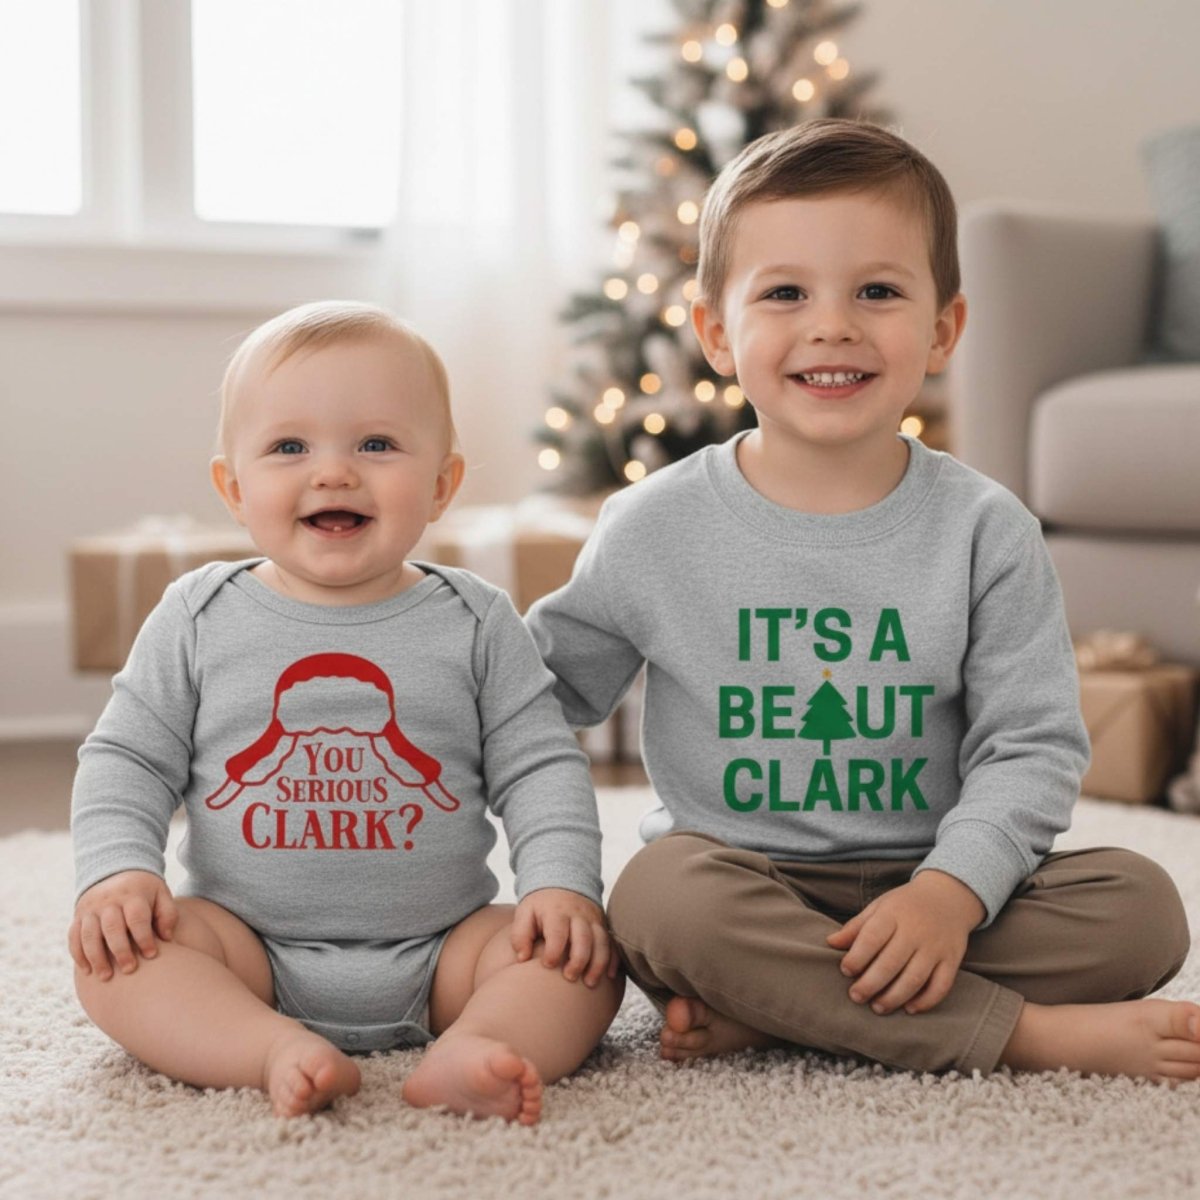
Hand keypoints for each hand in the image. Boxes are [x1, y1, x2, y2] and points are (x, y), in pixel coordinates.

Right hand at [69, 870, 177, 980]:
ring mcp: (91, 908)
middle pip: (112, 928)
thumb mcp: (161, 894)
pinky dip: (78, 954)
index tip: (151, 955)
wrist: (117, 871)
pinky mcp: (78, 916)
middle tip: (129, 970)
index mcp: (132, 895)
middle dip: (120, 951)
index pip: (137, 918)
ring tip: (106, 977)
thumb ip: (167, 914)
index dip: (144, 938)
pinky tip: (87, 971)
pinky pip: (74, 936)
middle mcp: (109, 901)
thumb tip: (167, 938)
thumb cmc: (145, 891)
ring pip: (89, 935)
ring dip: (96, 958)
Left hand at [510, 887, 617, 987]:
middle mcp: (578, 915)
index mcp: (556, 912)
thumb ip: (520, 934)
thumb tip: (522, 958)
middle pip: (584, 938)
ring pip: (601, 942)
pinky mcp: (603, 925)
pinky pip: (612, 942)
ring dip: (598, 964)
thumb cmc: (540, 906)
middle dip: (578, 961)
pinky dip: (614, 959)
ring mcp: (593, 919)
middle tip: (570, 978)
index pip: (558, 933)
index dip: (553, 952)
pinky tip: (609, 976)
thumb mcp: (525, 912)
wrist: (562, 883)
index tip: (547, 965)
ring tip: (590, 983)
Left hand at [824, 871, 984, 1015]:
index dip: (857, 957)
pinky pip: (941, 985)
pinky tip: (909, 1009)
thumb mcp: (879, 907)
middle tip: (855, 997)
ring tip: (877, 1007)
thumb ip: (856, 926)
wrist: (948, 896)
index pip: (872, 938)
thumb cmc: (905, 905)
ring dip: (894, 997)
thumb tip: (830, 943)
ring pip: (915, 978)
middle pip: (891, 963)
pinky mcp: (951, 960)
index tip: (845, 970)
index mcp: (893, 914)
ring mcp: (935, 947)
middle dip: (871, 983)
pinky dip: (926, 1001)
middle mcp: (916, 931)